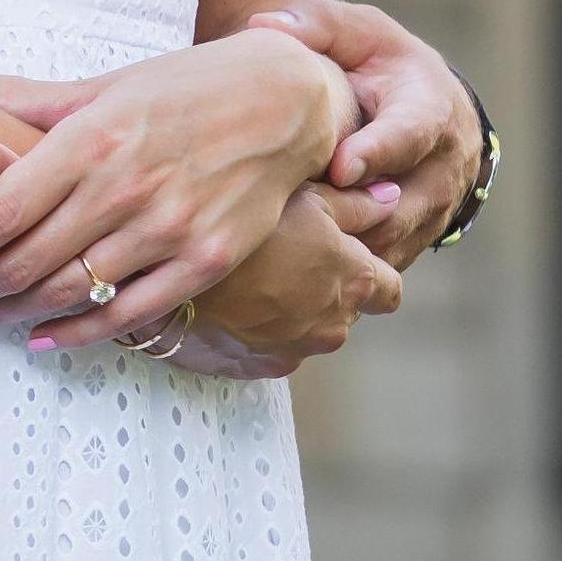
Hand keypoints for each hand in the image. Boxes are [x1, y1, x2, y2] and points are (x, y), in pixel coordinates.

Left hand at [0, 29, 358, 345]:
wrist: (286, 100)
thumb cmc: (179, 87)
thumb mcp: (97, 86)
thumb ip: (17, 98)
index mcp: (91, 139)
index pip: (0, 211)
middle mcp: (127, 188)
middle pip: (26, 260)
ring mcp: (172, 230)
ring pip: (71, 292)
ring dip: (5, 315)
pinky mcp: (209, 261)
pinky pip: (132, 312)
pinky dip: (79, 332)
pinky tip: (36, 339)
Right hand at [170, 183, 402, 374]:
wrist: (168, 272)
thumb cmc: (239, 222)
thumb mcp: (300, 195)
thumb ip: (353, 203)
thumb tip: (393, 198)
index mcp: (353, 279)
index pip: (390, 288)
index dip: (370, 268)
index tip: (342, 252)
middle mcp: (334, 322)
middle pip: (345, 308)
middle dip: (324, 286)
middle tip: (283, 252)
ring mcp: (298, 349)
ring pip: (307, 328)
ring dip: (291, 307)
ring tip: (250, 274)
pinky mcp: (260, 365)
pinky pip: (272, 346)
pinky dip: (259, 326)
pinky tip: (230, 298)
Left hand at [242, 0, 479, 269]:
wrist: (417, 101)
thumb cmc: (375, 59)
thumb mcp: (353, 28)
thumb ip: (313, 23)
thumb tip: (264, 26)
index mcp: (429, 110)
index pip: (411, 134)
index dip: (378, 152)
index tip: (340, 168)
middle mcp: (440, 167)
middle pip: (402, 202)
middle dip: (351, 210)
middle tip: (295, 212)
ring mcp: (430, 209)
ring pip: (389, 240)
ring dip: (343, 243)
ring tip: (285, 239)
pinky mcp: (411, 237)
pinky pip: (379, 261)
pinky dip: (341, 264)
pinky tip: (290, 259)